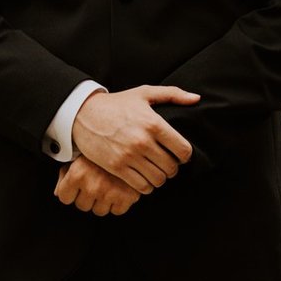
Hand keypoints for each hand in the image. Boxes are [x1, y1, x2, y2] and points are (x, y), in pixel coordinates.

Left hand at [54, 156, 140, 216]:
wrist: (129, 144)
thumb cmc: (101, 150)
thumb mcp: (79, 157)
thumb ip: (65, 174)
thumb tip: (58, 193)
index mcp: (78, 174)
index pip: (64, 198)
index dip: (70, 191)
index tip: (77, 185)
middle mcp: (92, 185)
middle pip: (82, 206)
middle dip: (87, 196)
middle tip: (95, 181)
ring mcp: (110, 192)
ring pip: (99, 211)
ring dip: (102, 201)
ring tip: (107, 184)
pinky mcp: (127, 197)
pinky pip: (117, 211)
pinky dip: (118, 202)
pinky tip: (119, 188)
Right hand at [71, 85, 198, 193]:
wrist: (83, 114)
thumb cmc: (117, 103)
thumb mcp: (144, 93)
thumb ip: (173, 94)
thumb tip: (196, 98)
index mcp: (154, 123)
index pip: (183, 150)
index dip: (185, 155)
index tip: (179, 154)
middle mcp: (143, 141)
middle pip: (172, 168)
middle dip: (172, 167)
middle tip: (165, 162)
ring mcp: (129, 156)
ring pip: (158, 180)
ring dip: (159, 178)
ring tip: (154, 170)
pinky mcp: (117, 167)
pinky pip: (141, 187)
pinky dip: (146, 185)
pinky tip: (142, 176)